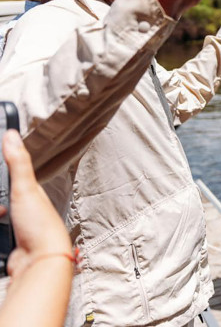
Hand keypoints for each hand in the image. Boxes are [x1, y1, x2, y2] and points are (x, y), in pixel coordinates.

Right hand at [1, 130, 70, 279]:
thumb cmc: (40, 225)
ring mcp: (15, 228)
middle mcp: (24, 210)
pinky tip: (0, 236)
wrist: (41, 261)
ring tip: (2, 220)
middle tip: (2, 212)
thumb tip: (11, 134)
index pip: (6, 180)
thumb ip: (17, 162)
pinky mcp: (7, 245)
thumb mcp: (25, 189)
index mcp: (30, 193)